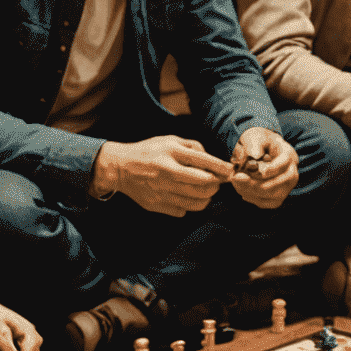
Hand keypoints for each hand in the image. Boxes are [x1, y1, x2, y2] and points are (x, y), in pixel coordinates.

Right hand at [92, 135, 231, 215]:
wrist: (120, 168)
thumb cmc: (149, 151)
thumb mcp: (169, 140)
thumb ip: (192, 147)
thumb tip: (212, 160)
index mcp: (171, 152)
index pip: (204, 162)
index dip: (222, 168)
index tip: (231, 171)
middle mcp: (167, 172)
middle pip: (204, 184)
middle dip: (216, 184)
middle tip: (217, 181)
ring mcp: (162, 191)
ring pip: (197, 201)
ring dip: (207, 196)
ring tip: (205, 190)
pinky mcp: (157, 205)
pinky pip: (184, 210)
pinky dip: (191, 205)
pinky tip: (187, 196)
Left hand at [229, 127, 298, 209]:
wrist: (258, 151)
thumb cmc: (257, 142)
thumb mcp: (254, 137)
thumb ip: (254, 144)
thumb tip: (254, 156)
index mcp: (288, 154)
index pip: (284, 164)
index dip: (271, 169)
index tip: (256, 171)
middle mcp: (291, 172)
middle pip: (280, 183)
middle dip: (256, 184)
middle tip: (236, 178)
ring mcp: (286, 187)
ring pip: (274, 196)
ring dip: (252, 192)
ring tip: (236, 182)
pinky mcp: (278, 197)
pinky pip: (267, 203)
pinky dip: (253, 198)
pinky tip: (242, 190)